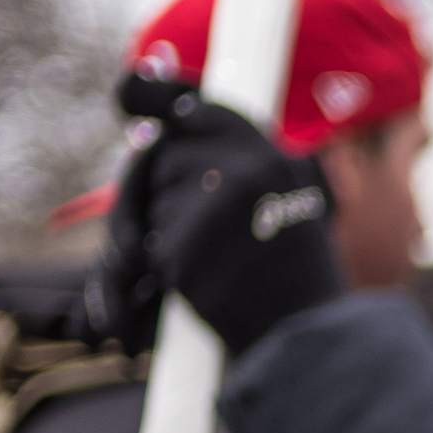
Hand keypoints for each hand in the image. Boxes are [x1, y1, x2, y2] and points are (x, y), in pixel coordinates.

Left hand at [102, 74, 345, 356]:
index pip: (198, 110)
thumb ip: (234, 167)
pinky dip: (163, 265)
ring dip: (165, 230)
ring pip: (152, 203)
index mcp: (271, 159)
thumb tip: (146, 132)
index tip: (127, 93)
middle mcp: (240, 172)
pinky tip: (199, 281)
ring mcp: (207, 209)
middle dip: (162, 188)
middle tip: (192, 226)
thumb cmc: (295, 278)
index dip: (156, 98)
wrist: (305, 338)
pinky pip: (147, 245)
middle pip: (163, 158)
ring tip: (212, 260)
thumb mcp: (289, 203)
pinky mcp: (179, 249)